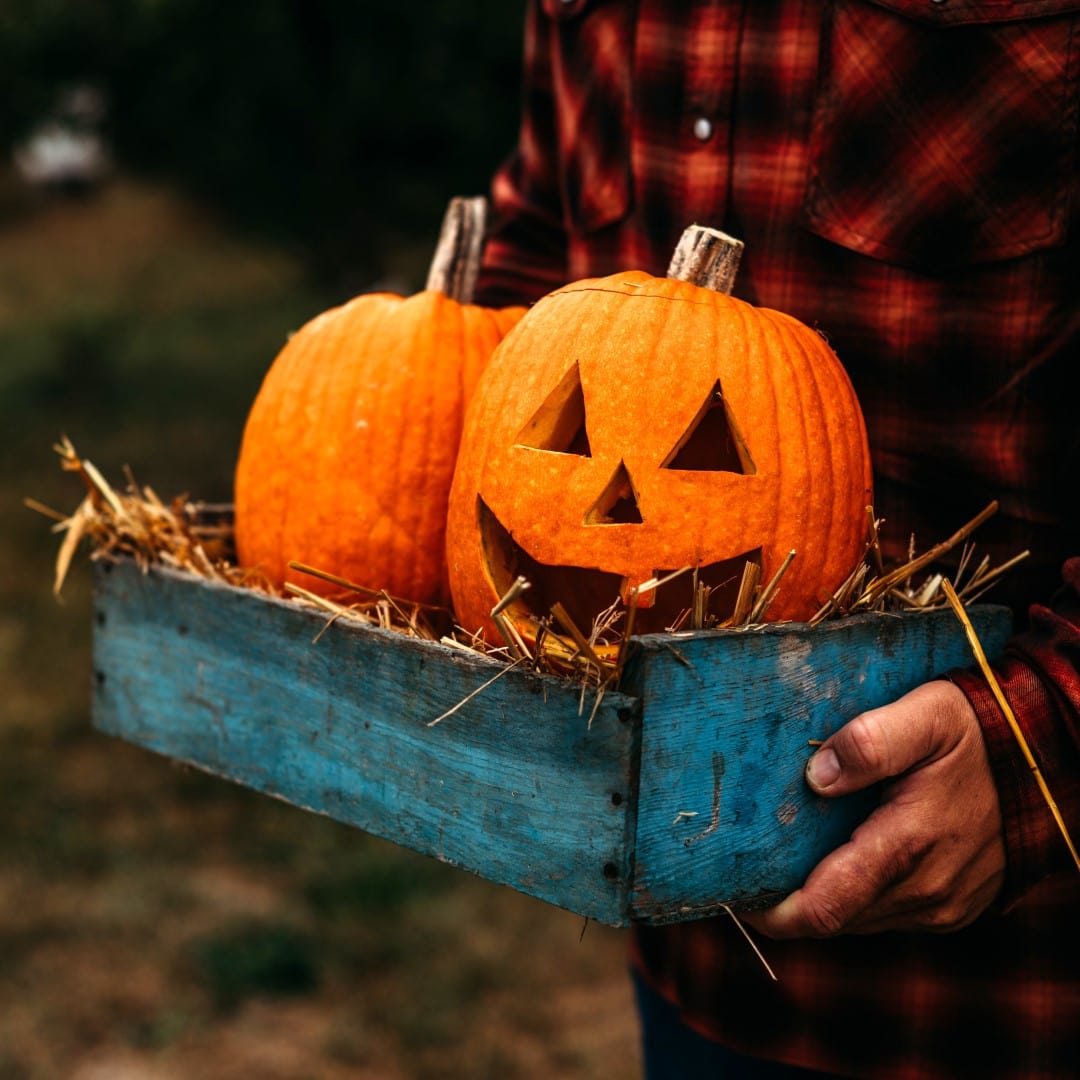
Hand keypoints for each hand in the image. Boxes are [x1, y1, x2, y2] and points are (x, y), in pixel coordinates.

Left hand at [742, 680, 1005, 937]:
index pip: (825, 906)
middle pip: (833, 919)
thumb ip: (870, 742)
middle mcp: (926, 890)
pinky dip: (853, 895)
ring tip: (781, 859)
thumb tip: (815, 778)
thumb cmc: (977, 732)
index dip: (771, 910)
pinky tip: (833, 857)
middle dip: (785, 902)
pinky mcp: (951, 907)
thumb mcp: (926, 715)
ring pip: (857, 920)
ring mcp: (942, 906)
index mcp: (910, 845)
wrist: (1045, 759)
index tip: (734, 892)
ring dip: (819, 898)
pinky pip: (884, 914)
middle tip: (746, 865)